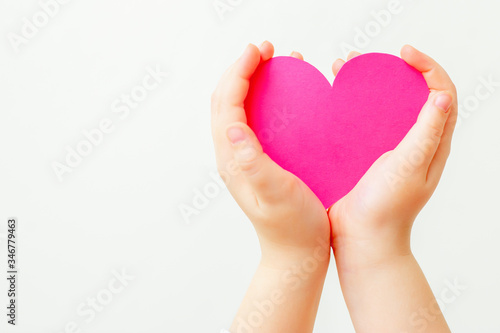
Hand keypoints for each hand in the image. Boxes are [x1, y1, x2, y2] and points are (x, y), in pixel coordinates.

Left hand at [211, 42, 329, 265]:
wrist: (297, 254)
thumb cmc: (293, 227)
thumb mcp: (275, 195)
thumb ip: (252, 163)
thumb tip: (233, 129)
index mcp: (233, 159)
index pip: (226, 103)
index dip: (239, 71)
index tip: (259, 50)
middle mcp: (233, 155)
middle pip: (226, 100)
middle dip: (242, 69)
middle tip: (265, 49)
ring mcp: (244, 158)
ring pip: (239, 108)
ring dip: (251, 80)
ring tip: (273, 62)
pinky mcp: (259, 162)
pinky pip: (254, 121)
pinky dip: (264, 99)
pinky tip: (286, 95)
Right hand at [329, 46, 456, 265]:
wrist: (361, 238)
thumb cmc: (387, 208)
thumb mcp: (411, 167)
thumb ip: (427, 133)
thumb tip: (442, 95)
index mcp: (432, 144)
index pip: (441, 93)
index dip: (427, 67)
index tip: (403, 54)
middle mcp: (413, 142)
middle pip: (410, 94)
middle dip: (392, 69)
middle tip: (367, 58)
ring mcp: (387, 149)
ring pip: (382, 106)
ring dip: (366, 84)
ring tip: (342, 68)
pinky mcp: (364, 155)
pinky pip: (361, 124)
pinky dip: (349, 106)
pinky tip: (330, 100)